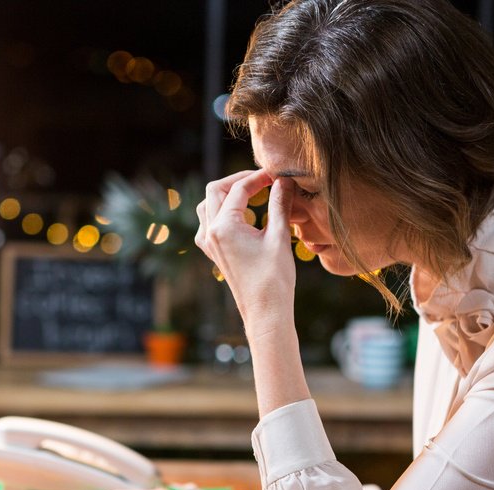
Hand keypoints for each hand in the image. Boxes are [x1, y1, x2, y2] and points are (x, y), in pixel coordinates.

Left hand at [195, 170, 296, 332]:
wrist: (265, 312)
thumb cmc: (274, 278)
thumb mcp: (280, 236)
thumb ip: (280, 204)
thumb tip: (284, 180)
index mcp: (224, 227)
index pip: (239, 189)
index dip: (259, 177)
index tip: (278, 174)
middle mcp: (210, 233)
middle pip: (216, 190)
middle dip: (239, 181)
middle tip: (264, 180)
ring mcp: (208, 243)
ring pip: (208, 205)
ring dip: (228, 194)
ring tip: (253, 193)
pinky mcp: (213, 252)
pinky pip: (209, 222)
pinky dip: (223, 211)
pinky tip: (244, 215)